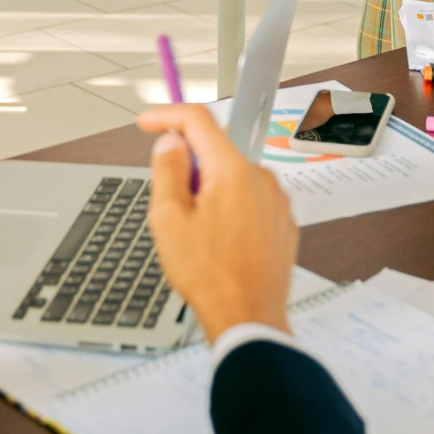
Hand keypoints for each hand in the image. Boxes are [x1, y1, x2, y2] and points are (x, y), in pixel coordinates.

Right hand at [136, 103, 296, 345]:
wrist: (249, 318)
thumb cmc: (211, 277)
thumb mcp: (169, 219)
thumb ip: (168, 171)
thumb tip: (170, 144)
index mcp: (233, 171)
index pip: (199, 120)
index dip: (167, 116)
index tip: (149, 122)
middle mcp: (262, 179)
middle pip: (216, 153)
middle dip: (190, 170)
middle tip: (174, 208)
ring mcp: (277, 202)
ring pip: (233, 180)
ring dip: (211, 195)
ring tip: (199, 238)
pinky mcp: (283, 223)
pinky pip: (250, 203)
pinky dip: (231, 213)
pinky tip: (220, 246)